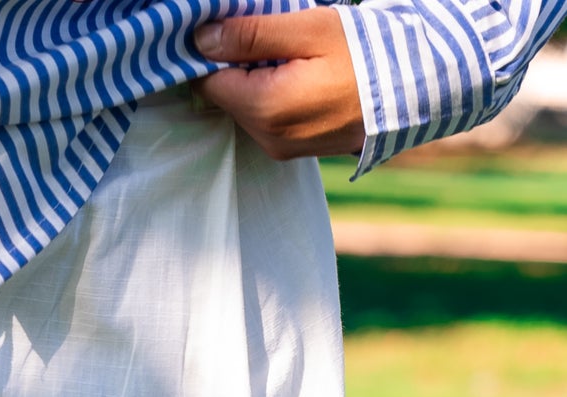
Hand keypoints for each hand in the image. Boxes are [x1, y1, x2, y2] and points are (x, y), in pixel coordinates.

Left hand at [193, 8, 364, 159]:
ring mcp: (281, 148)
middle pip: (226, 96)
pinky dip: (273, 94)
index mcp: (265, 109)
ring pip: (246, 107)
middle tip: (271, 34)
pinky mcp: (295, 149)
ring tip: (292, 54)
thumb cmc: (367, 54)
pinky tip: (299, 74)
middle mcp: (267, 138)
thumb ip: (251, 34)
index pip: (209, 82)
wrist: (415, 90)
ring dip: (257, 78)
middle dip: (237, 64)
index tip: (234, 26)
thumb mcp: (309, 30)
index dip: (214, 51)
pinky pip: (267, 119)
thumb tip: (201, 39)